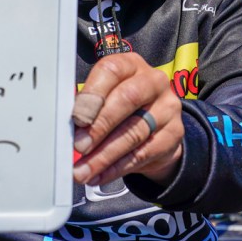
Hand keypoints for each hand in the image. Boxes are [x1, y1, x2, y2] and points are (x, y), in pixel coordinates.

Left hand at [71, 52, 182, 186]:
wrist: (157, 129)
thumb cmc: (122, 108)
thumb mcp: (105, 98)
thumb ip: (87, 107)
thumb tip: (66, 127)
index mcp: (131, 65)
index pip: (112, 71)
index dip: (92, 94)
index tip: (76, 118)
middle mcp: (153, 81)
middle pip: (127, 99)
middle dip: (99, 126)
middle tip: (79, 146)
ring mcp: (168, 107)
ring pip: (134, 132)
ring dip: (104, 155)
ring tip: (83, 170)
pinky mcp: (174, 133)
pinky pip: (143, 154)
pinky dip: (117, 168)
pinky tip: (100, 175)